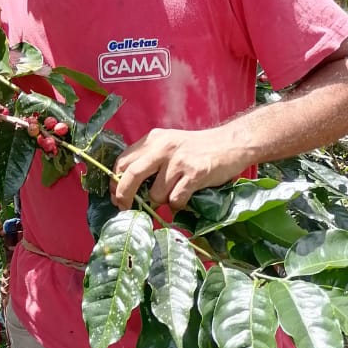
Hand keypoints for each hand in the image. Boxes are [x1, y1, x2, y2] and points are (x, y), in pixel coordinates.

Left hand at [110, 126, 251, 211]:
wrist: (231, 143)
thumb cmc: (197, 148)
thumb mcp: (169, 145)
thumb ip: (149, 159)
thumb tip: (127, 186)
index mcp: (153, 140)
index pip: (123, 161)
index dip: (116, 181)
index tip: (115, 196)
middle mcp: (163, 148)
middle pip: (131, 175)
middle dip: (124, 196)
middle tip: (125, 208)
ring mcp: (179, 161)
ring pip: (156, 193)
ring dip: (162, 201)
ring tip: (175, 193)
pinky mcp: (195, 174)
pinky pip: (176, 199)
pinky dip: (179, 204)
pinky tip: (186, 196)